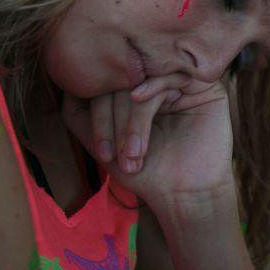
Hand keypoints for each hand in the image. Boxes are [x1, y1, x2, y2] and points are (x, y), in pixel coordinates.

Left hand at [61, 75, 234, 206]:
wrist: (185, 194)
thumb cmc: (147, 172)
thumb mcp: (102, 143)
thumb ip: (80, 114)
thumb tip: (66, 82)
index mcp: (136, 94)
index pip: (109, 86)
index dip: (97, 114)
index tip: (103, 154)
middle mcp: (158, 84)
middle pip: (122, 81)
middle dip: (113, 120)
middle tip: (117, 155)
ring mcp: (180, 83)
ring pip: (142, 80)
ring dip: (132, 119)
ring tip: (135, 153)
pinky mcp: (203, 85)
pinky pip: (168, 75)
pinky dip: (150, 90)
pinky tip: (141, 105)